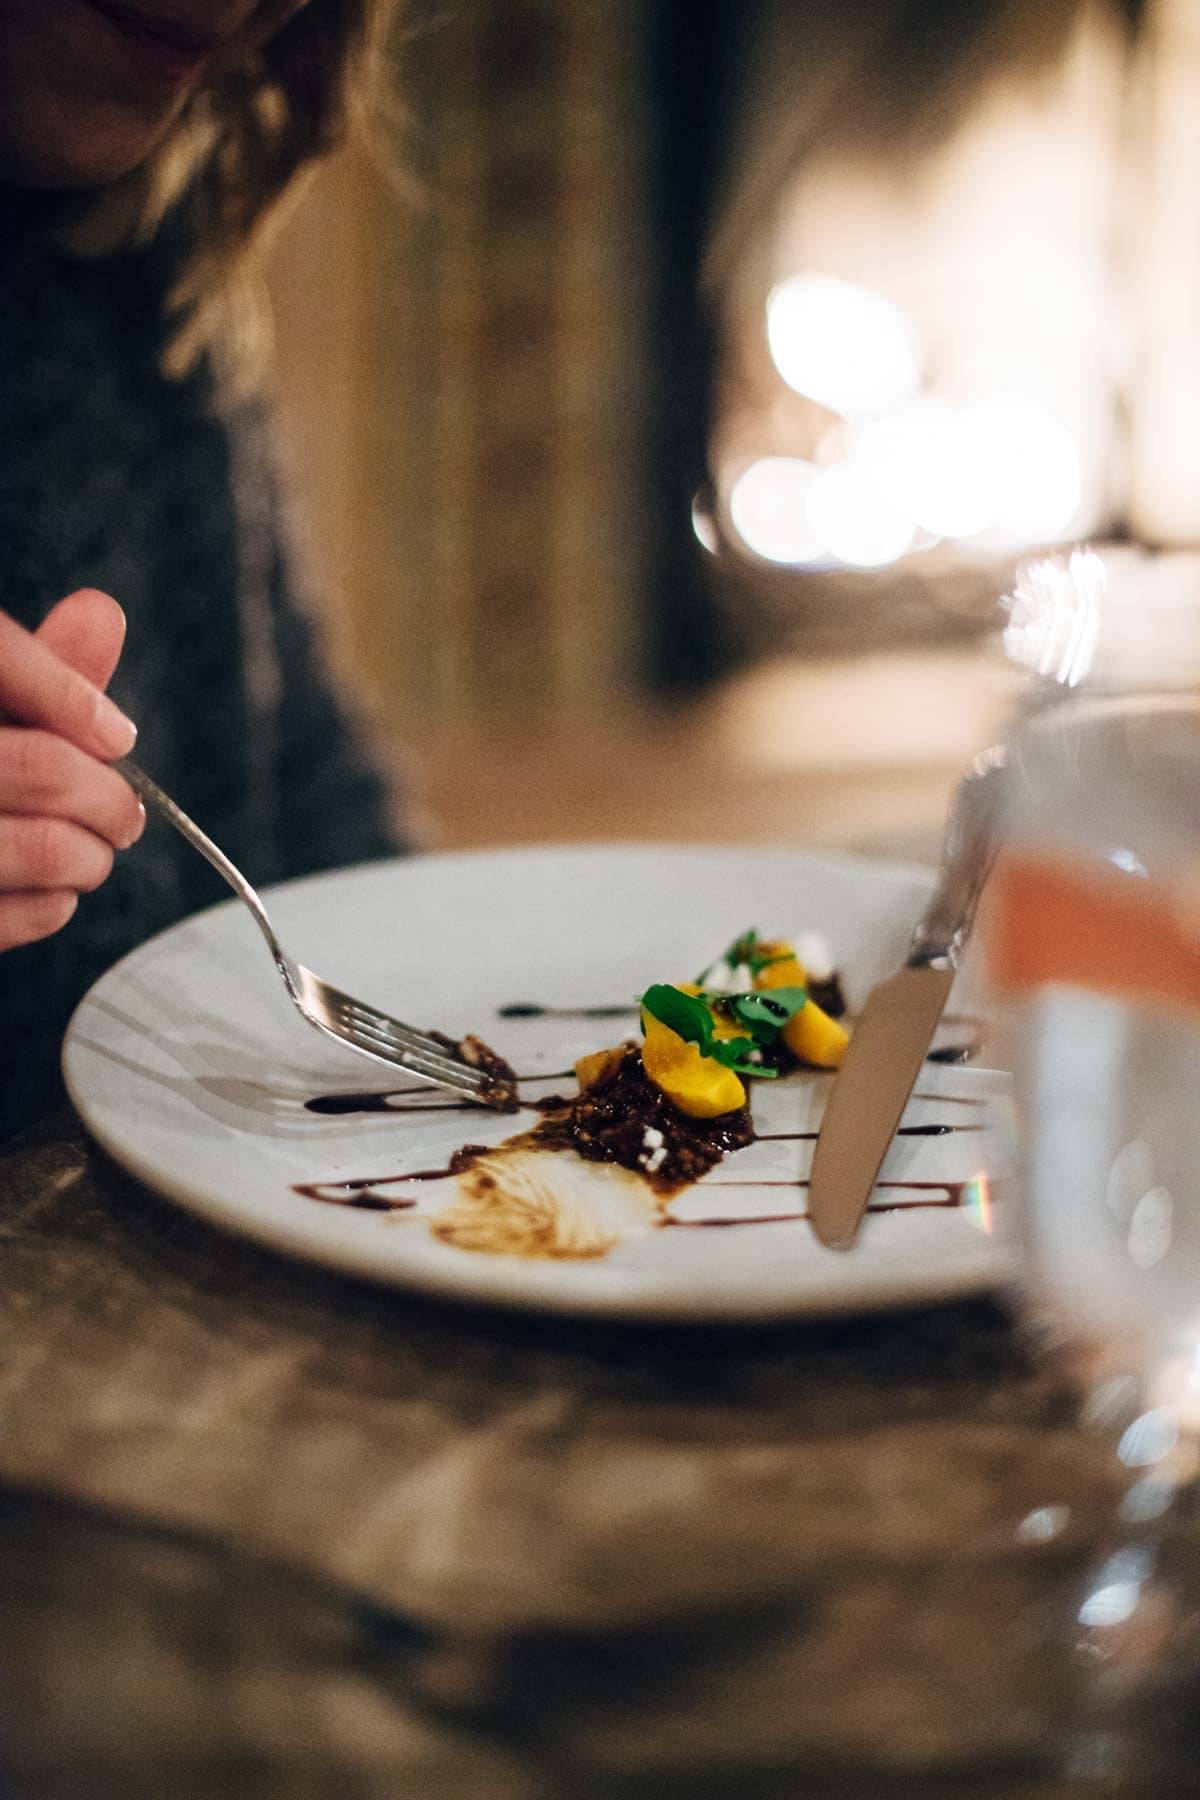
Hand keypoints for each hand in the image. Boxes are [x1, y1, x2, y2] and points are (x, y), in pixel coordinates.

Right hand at [0, 590, 142, 951]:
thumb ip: (38, 668)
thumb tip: (102, 612)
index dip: (67, 697)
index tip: (115, 735)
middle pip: (41, 767)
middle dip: (107, 795)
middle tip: (124, 811)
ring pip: (45, 847)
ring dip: (91, 854)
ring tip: (93, 849)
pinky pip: (19, 914)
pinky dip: (56, 901)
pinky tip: (50, 887)